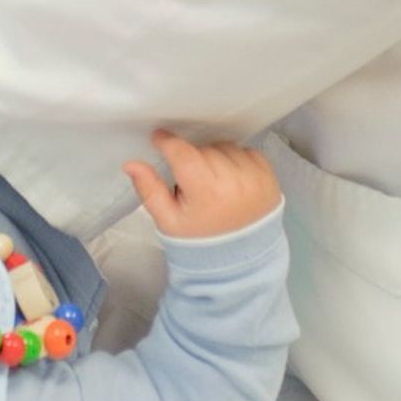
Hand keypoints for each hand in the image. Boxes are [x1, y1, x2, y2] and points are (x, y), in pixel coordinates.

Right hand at [124, 132, 281, 238]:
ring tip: (212, 181)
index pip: (183, 153)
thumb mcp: (168, 221)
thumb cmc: (200, 241)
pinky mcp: (270, 177)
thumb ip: (149, 190)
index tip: (160, 138)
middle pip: (203, 149)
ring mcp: (255, 178)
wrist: (239, 262)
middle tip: (191, 181)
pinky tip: (231, 180)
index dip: (168, 142)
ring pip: (225, 147)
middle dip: (193, 159)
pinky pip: (247, 152)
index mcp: (206, 192)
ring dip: (215, 157)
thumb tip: (131, 163)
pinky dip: (236, 159)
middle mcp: (234, 181)